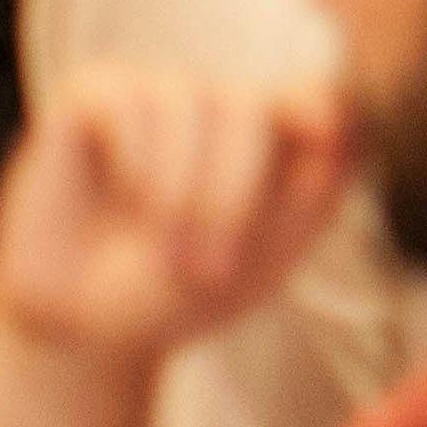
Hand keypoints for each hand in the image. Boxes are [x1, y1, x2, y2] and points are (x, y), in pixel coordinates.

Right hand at [0, 74, 353, 367]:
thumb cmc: (173, 295)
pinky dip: (135, 162)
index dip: (331, 109)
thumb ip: (310, 198)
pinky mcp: (93, 94)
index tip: (331, 140)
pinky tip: (119, 198)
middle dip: (233, 195)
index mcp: (270, 141)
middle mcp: (216, 107)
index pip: (317, 96)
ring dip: (181, 193)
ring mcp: (155, 94)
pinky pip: (130, 103)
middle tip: (211, 274)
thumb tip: (348, 128)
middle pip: (252, 105)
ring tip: (164, 257)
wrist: (78, 332)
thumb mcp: (259, 263)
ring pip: (193, 105)